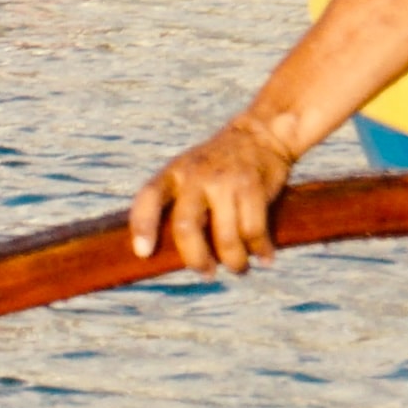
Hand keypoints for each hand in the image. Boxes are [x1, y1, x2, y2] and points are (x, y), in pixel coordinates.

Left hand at [130, 122, 298, 276]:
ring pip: (225, 237)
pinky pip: (253, 230)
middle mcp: (196, 176)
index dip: (143, 226)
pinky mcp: (252, 187)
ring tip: (239, 268)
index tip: (143, 253)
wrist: (259, 134)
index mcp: (174, 173)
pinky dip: (260, 250)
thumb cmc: (217, 165)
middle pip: (187, 227)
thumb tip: (170, 254)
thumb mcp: (189, 171)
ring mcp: (225, 181)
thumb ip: (179, 203)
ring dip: (234, 261)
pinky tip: (264, 257)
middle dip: (196, 259)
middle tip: (206, 273)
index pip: (149, 197)